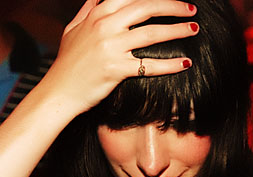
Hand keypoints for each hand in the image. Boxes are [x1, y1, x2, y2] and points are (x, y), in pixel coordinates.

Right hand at [42, 0, 198, 112]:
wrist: (59, 92)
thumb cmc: (67, 62)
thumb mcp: (73, 29)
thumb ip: (89, 9)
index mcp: (98, 13)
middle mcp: (105, 26)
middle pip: (146, 8)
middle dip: (173, 6)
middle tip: (192, 10)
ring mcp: (111, 47)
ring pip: (151, 33)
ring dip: (177, 30)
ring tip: (193, 29)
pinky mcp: (116, 69)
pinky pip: (149, 65)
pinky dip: (170, 64)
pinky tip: (185, 63)